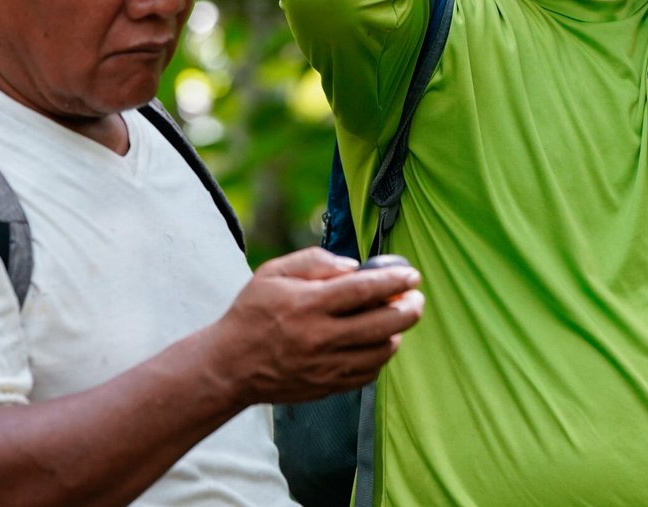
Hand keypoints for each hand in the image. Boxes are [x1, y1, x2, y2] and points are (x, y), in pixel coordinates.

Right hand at [206, 247, 424, 404]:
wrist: (230, 366)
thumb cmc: (251, 314)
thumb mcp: (272, 274)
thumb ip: (313, 262)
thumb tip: (353, 266)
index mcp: (308, 305)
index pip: (363, 290)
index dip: (394, 280)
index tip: (412, 275)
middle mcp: (321, 337)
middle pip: (383, 324)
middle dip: (409, 308)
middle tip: (416, 298)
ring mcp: (326, 366)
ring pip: (381, 351)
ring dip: (397, 333)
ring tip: (397, 319)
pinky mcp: (328, 386)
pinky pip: (368, 374)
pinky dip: (380, 357)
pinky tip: (377, 343)